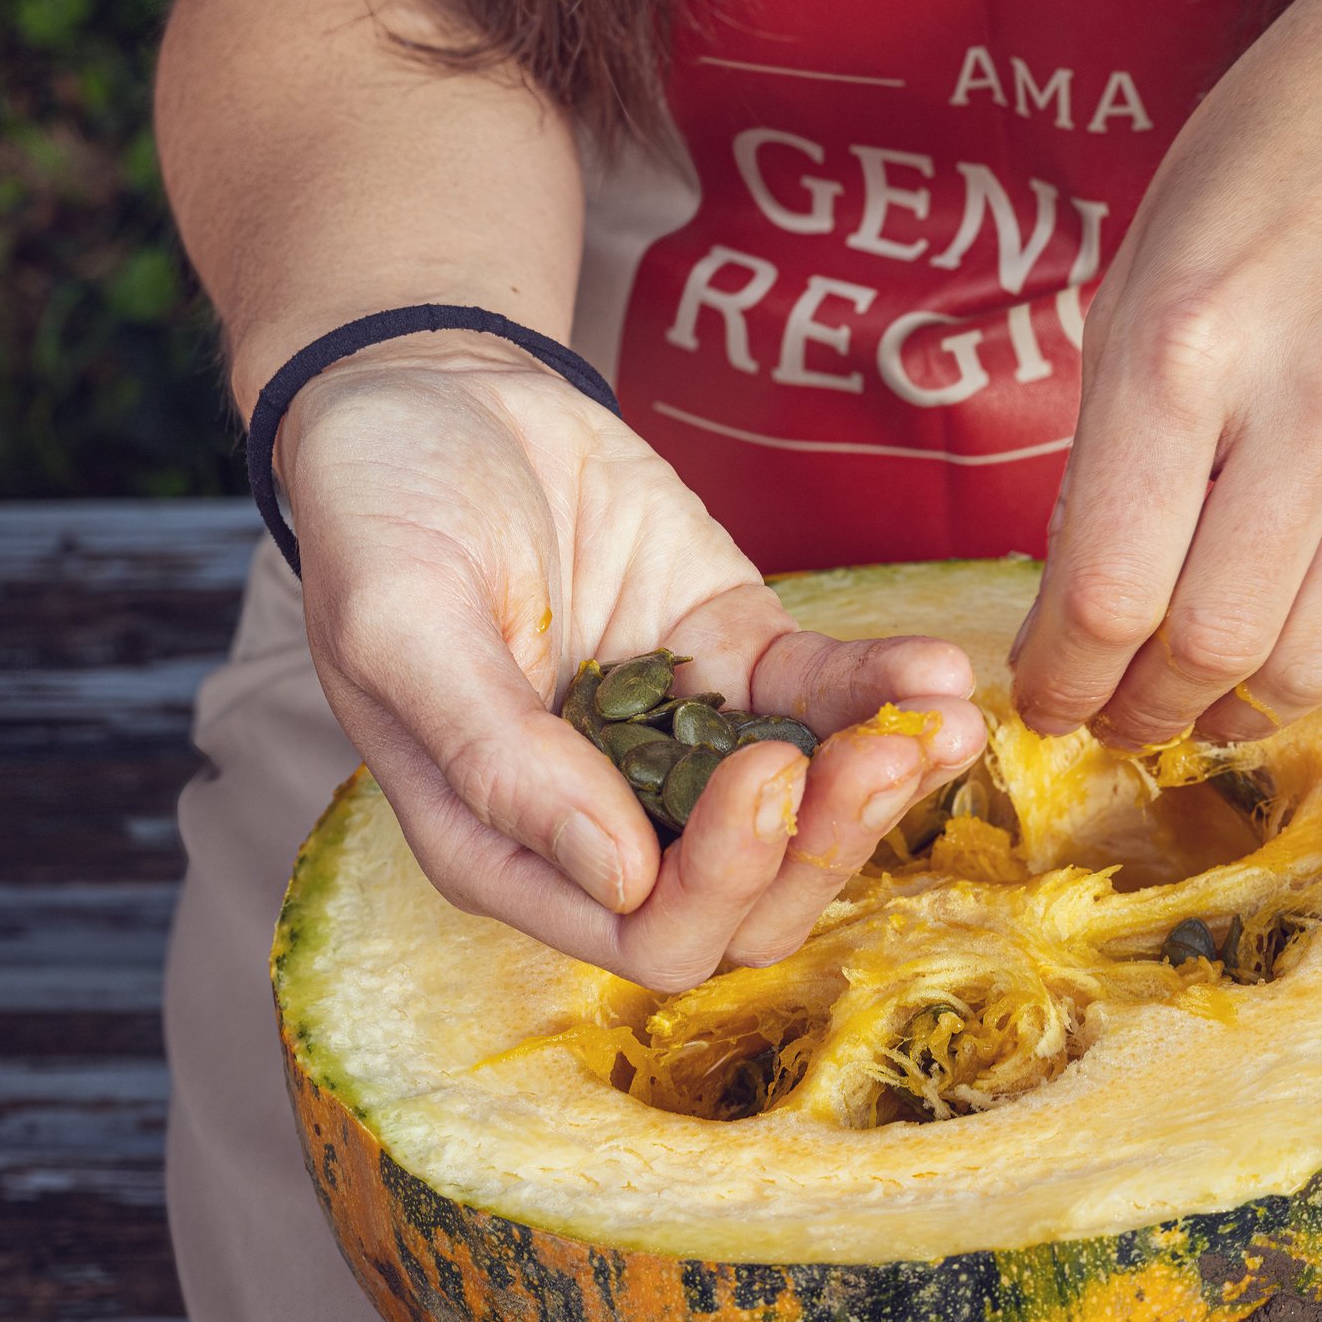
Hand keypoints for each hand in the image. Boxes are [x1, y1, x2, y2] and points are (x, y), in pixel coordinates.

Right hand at [278, 335, 986, 991]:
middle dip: (823, 845)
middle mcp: (603, 816)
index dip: (719, 884)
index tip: (763, 772)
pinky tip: (936, 670)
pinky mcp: (737, 659)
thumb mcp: (402, 626)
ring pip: (804, 818)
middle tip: (882, 755)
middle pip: (744, 902)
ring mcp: (681, 740)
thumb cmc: (379, 511)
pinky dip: (884, 694)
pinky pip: (825, 701)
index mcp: (506, 845)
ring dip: (881, 786)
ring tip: (943, 724)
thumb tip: (617, 880)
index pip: (638, 932)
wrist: (428, 388)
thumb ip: (496, 757)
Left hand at [1009, 0, 1321, 743]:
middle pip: (1203, 645)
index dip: (1056, 675)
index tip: (1034, 695)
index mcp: (1180, 341)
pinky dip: (1298, 662)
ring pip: (1300, 659)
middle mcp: (1296, 399)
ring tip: (1175, 707)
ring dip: (1220, 713)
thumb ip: (1112, 431)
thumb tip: (1078, 591)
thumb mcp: (1143, 266)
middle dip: (1131, 712)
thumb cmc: (1269, 154)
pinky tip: (1255, 650)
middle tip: (1095, 716)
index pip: (1105, 583)